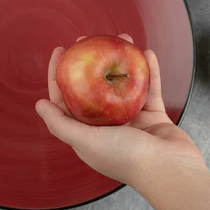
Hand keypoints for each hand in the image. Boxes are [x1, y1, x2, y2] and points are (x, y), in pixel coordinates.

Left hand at [35, 34, 205, 186]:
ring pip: (124, 83)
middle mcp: (107, 126)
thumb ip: (61, 124)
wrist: (169, 170)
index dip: (60, 75)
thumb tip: (39, 105)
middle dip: (92, 61)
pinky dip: (149, 71)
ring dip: (123, 61)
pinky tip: (146, 53)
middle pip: (95, 86)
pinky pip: (150, 88)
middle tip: (90, 39)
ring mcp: (132, 120)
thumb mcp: (86, 141)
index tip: (61, 51)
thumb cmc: (126, 158)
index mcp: (88, 133)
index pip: (67, 100)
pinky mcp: (153, 116)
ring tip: (122, 39)